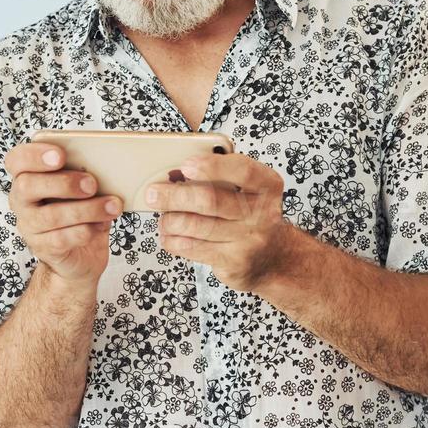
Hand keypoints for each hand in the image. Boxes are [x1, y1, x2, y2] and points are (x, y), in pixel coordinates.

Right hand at [5, 141, 121, 284]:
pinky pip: (61, 238)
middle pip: (27, 186)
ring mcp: (29, 226)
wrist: (82, 253)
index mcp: (28, 176)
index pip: (16, 160)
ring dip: (86, 209)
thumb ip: (85, 173)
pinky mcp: (43, 248)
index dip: (34, 155)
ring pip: (50, 215)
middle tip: (92, 184)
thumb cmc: (80, 209)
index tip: (61, 155)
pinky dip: (85, 230)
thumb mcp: (83, 187)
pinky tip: (101, 225)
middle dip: (63, 182)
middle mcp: (22, 201)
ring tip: (111, 206)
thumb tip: (105, 164)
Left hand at [149, 152, 291, 292]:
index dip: (213, 166)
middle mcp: (261, 213)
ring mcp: (247, 240)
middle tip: (153, 193)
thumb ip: (224, 177)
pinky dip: (173, 240)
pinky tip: (169, 235)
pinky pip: (193, 248)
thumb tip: (177, 172)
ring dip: (170, 221)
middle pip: (210, 201)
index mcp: (267, 186)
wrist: (274, 258)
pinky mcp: (232, 262)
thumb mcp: (251, 190)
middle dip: (175, 196)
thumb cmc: (252, 215)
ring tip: (163, 218)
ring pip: (196, 226)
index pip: (243, 171)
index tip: (186, 165)